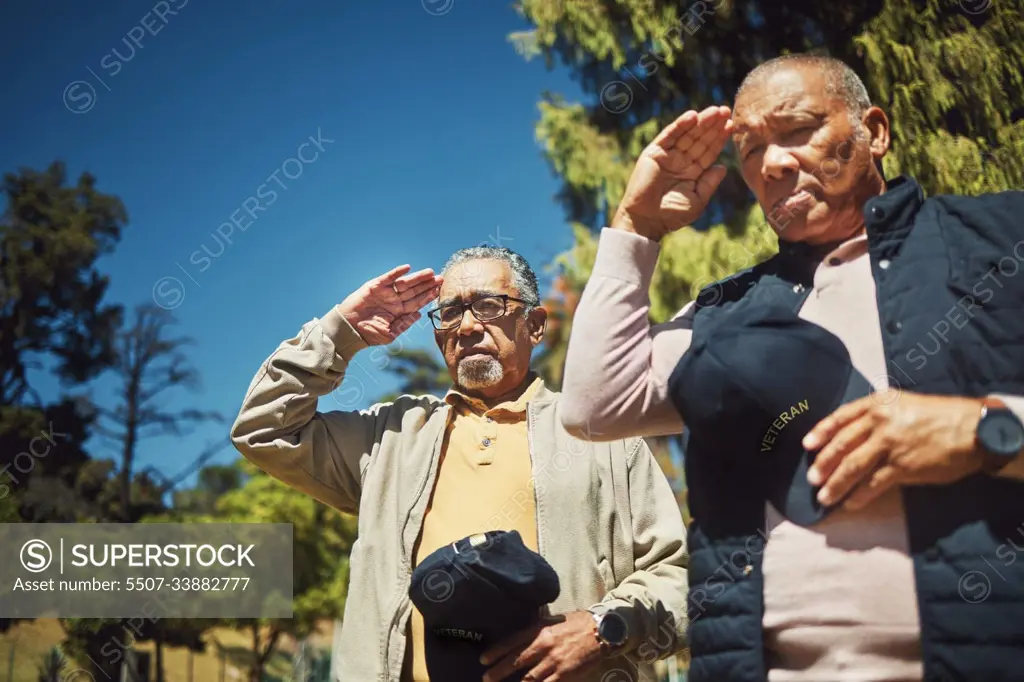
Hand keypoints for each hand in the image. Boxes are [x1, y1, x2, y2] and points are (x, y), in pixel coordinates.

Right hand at [338, 264, 442, 345]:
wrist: (349, 330)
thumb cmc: (368, 334)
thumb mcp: (390, 334)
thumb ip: (404, 324)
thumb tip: (419, 314)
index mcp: (399, 312)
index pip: (417, 302)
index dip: (428, 296)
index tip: (439, 290)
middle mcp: (394, 301)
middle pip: (414, 291)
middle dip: (427, 285)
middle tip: (441, 278)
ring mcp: (386, 293)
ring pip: (405, 283)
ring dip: (417, 278)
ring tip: (430, 273)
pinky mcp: (375, 286)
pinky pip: (388, 278)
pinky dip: (397, 273)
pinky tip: (407, 268)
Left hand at [480, 611, 602, 681]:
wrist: (601, 630)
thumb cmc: (577, 623)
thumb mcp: (553, 619)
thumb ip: (536, 626)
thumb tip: (521, 632)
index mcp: (539, 629)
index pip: (512, 641)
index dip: (496, 651)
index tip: (483, 659)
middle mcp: (543, 645)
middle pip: (516, 661)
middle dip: (498, 671)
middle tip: (486, 678)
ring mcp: (553, 661)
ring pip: (528, 678)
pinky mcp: (564, 674)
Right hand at [613, 105, 732, 240]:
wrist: (647, 220)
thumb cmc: (672, 215)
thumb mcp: (697, 200)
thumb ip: (709, 183)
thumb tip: (723, 167)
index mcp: (693, 172)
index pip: (709, 151)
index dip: (719, 138)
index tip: (731, 125)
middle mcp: (681, 161)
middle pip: (700, 139)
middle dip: (712, 126)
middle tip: (725, 110)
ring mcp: (668, 156)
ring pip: (687, 134)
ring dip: (700, 121)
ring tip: (714, 111)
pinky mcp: (654, 152)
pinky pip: (669, 135)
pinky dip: (680, 125)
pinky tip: (692, 116)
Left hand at [803, 391, 985, 510]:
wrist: (974, 430)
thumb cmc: (939, 417)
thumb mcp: (903, 405)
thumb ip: (877, 415)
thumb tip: (851, 435)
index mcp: (878, 404)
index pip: (840, 417)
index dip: (821, 432)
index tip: (806, 446)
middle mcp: (880, 422)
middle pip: (841, 444)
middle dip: (823, 463)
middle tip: (811, 478)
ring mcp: (890, 445)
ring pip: (852, 466)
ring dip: (835, 484)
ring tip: (824, 497)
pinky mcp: (902, 467)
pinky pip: (873, 484)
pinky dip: (858, 496)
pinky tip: (850, 503)